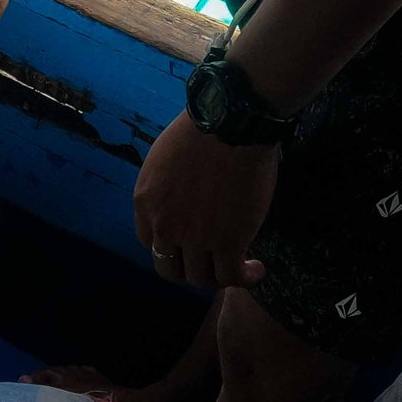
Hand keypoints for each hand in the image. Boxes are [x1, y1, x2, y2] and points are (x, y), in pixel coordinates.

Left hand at [132, 113, 277, 288]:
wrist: (231, 124)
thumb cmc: (203, 130)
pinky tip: (256, 268)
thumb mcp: (164, 159)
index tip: (188, 240)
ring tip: (237, 264)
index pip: (149, 242)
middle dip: (189, 265)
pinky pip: (231, 276)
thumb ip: (165, 188)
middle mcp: (164, 225)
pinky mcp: (228, 244)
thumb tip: (181, 201)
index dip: (170, 245)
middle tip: (210, 257)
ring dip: (217, 275)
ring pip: (199, 277)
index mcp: (145, 202)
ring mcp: (195, 238)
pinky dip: (244, 278)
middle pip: (169, 268)